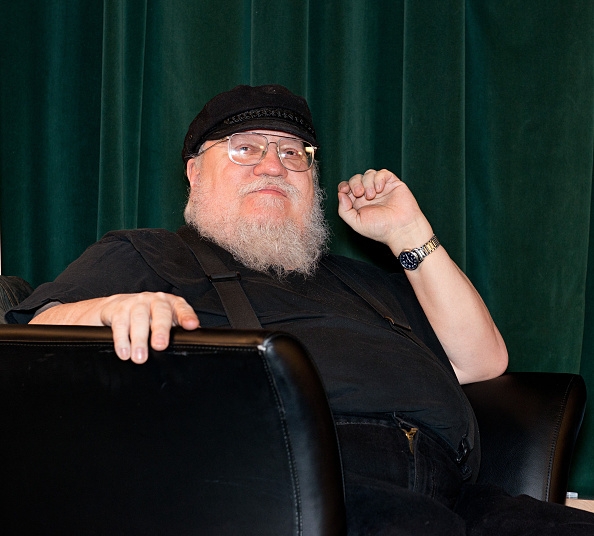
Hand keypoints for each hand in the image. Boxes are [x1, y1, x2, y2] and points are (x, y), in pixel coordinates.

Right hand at [31, 292, 199, 363]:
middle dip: (160, 329)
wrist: (114, 308)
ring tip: (139, 357)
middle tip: (160, 346)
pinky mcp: (117, 308)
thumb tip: (188, 345)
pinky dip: (121, 340)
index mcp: (169, 303)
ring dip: (139, 339)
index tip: (191, 326)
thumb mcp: (162, 322)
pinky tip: (124, 352)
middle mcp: (154, 300)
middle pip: (160, 312)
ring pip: (139, 319)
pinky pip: (120, 324)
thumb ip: (175, 331)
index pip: (181, 308)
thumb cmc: (145, 318)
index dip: (186, 316)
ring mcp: (135, 302)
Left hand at [337, 169, 432, 253]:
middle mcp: (368, 195)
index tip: (344, 190)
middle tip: (359, 193)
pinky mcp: (393, 184)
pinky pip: (382, 173)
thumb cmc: (380, 229)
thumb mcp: (356, 223)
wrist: (401, 229)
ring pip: (368, 174)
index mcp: (358, 204)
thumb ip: (344, 210)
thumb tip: (340, 195)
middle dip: (355, 183)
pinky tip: (380, 189)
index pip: (347, 188)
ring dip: (367, 182)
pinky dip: (379, 178)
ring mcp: (381, 189)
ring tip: (372, 195)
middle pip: (356, 178)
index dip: (344, 186)